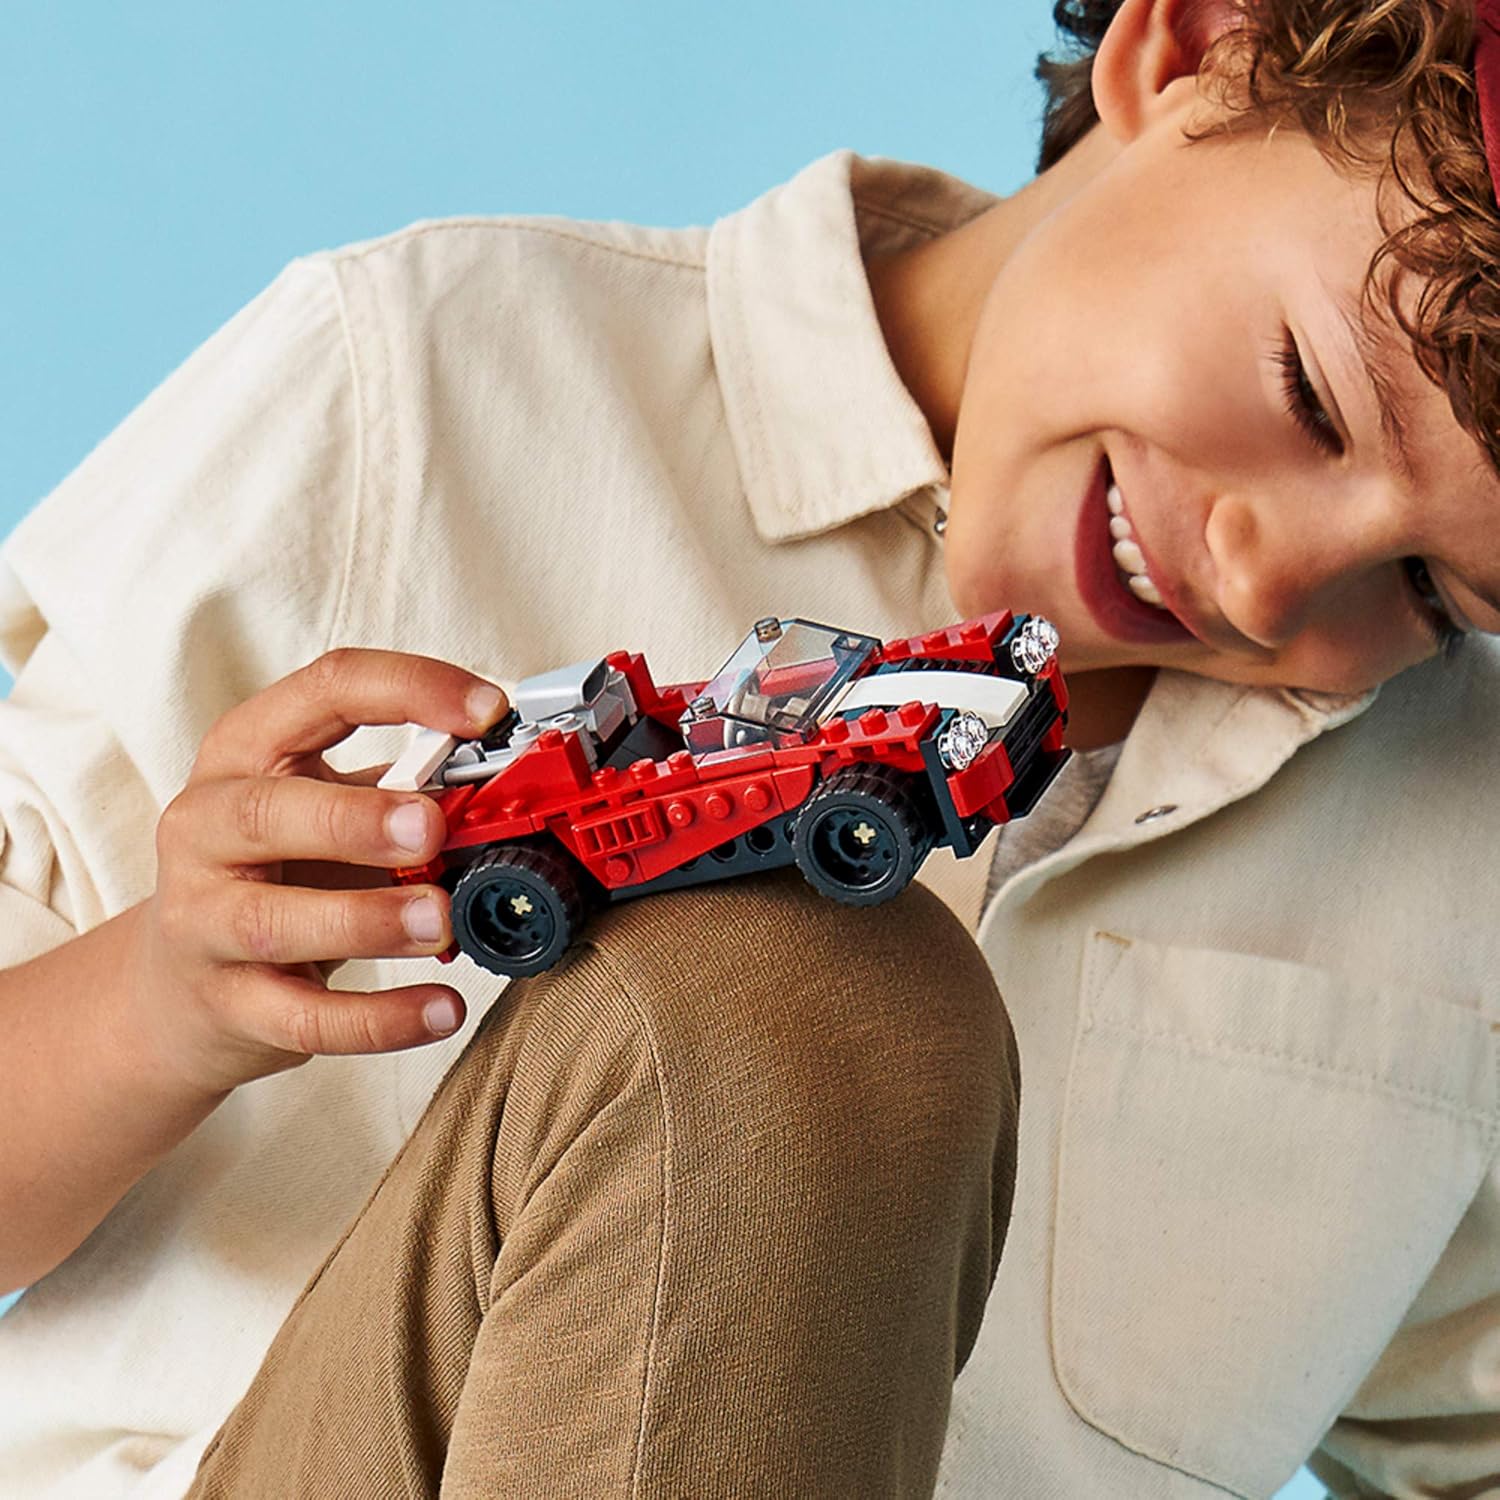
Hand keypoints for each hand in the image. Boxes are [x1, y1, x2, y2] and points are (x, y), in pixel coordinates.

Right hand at [136, 647, 507, 1093]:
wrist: (175, 987)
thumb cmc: (275, 875)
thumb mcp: (326, 809)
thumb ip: (402, 790)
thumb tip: (504, 787)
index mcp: (247, 752)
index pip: (326, 689)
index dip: (411, 689)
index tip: (489, 711)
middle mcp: (207, 826)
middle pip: (266, 811)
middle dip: (358, 819)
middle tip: (434, 830)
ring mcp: (203, 920)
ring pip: (275, 922)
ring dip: (369, 920)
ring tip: (442, 921)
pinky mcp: (226, 1004)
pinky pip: (303, 1017)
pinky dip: (379, 1019)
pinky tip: (442, 1010)